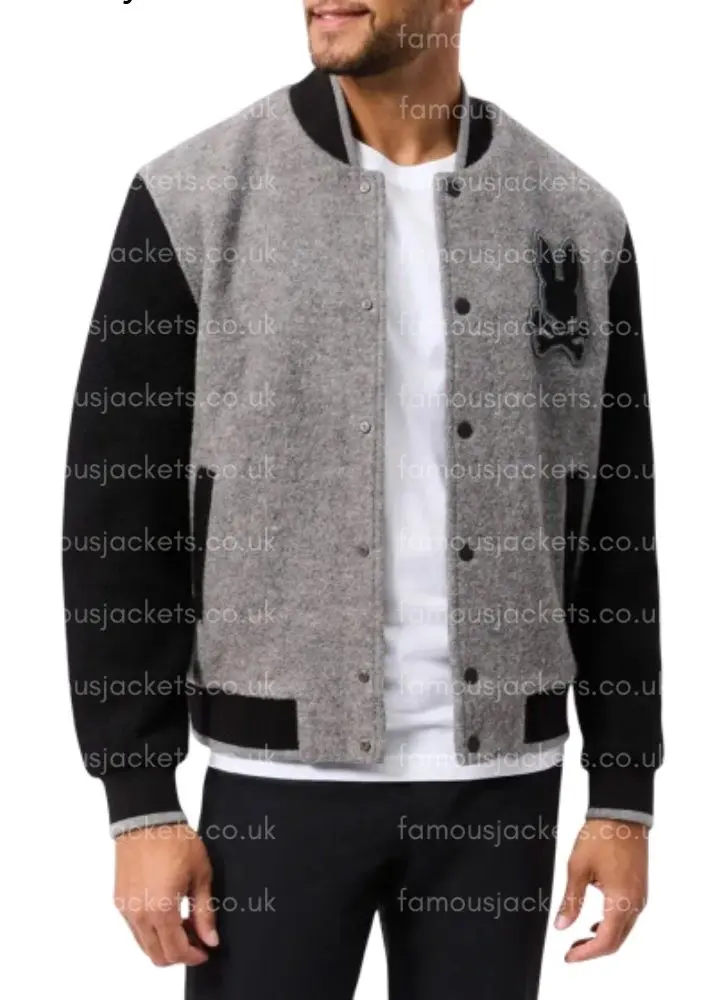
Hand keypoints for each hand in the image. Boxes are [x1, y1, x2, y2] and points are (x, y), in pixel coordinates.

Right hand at [114, 823, 217, 965]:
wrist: (147, 819)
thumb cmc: (175, 841)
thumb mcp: (200, 875)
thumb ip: (205, 912)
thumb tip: (210, 939)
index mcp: (161, 910)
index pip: (176, 951)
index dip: (194, 956)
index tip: (205, 949)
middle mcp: (139, 915)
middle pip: (158, 955)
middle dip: (179, 954)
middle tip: (197, 938)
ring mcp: (127, 909)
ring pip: (145, 945)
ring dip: (164, 943)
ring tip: (183, 922)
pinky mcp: (120, 901)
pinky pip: (135, 929)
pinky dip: (151, 931)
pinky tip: (167, 913)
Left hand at [554, 818, 647, 961]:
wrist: (622, 813)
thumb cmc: (601, 836)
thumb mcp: (578, 868)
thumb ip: (570, 900)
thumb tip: (561, 925)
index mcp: (621, 902)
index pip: (605, 941)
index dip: (586, 953)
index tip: (568, 956)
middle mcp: (635, 903)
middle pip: (617, 940)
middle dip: (594, 950)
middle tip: (572, 950)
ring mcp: (640, 896)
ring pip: (624, 930)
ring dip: (603, 938)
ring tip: (580, 938)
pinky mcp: (639, 888)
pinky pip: (628, 917)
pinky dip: (612, 925)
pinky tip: (595, 921)